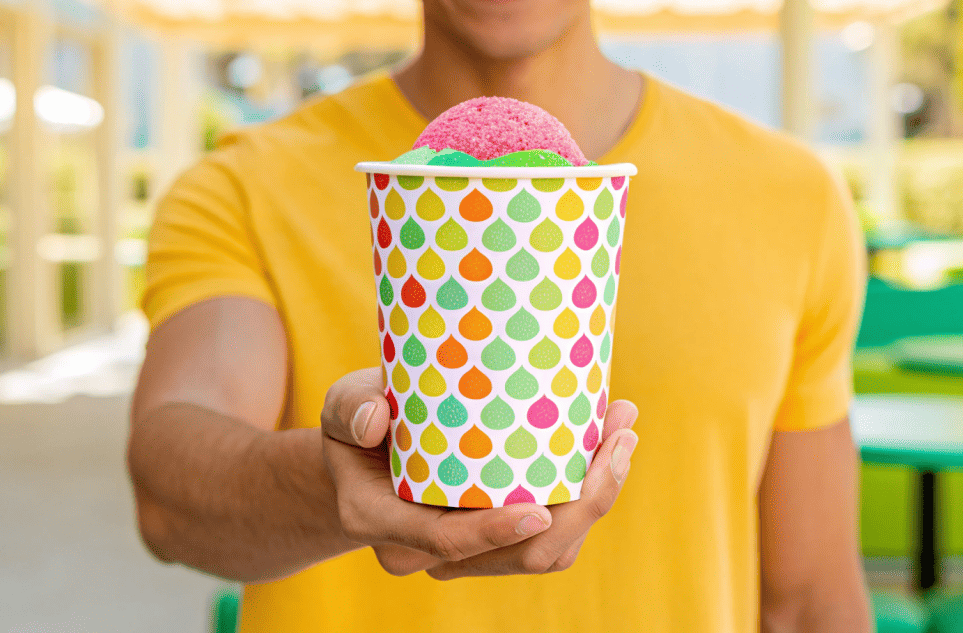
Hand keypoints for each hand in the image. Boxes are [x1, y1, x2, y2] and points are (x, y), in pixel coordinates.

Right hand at [320, 367, 637, 577]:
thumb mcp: (340, 406)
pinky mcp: (499, 539)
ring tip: (623, 431)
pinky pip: (552, 536)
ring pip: (546, 552)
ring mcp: (469, 553)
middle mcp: (429, 551)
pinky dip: (586, 497)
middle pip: (519, 555)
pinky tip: (607, 445)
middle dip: (583, 506)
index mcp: (386, 523)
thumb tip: (376, 417)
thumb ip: (350, 408)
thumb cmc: (354, 424)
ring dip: (596, 498)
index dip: (497, 531)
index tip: (543, 507)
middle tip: (619, 436)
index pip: (448, 541)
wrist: (361, 457)